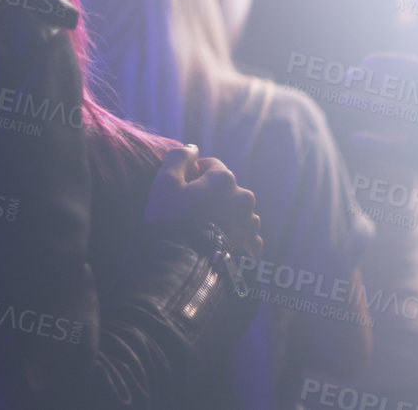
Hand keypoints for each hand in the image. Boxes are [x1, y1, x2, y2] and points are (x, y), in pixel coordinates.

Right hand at [145, 144, 262, 255]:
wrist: (189, 271)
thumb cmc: (173, 223)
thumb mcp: (164, 183)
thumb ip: (178, 157)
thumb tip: (192, 147)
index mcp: (224, 179)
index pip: (210, 165)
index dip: (193, 174)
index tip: (180, 190)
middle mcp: (244, 198)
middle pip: (225, 188)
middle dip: (210, 195)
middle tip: (189, 214)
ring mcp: (251, 224)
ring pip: (236, 211)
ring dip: (223, 215)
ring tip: (202, 232)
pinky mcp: (253, 248)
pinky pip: (244, 234)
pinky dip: (233, 236)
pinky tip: (216, 244)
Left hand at [345, 52, 417, 191]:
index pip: (411, 67)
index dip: (386, 63)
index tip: (366, 62)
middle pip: (395, 86)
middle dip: (367, 80)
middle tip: (346, 76)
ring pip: (390, 112)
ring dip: (363, 104)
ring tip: (343, 99)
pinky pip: (391, 148)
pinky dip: (372, 142)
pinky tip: (356, 138)